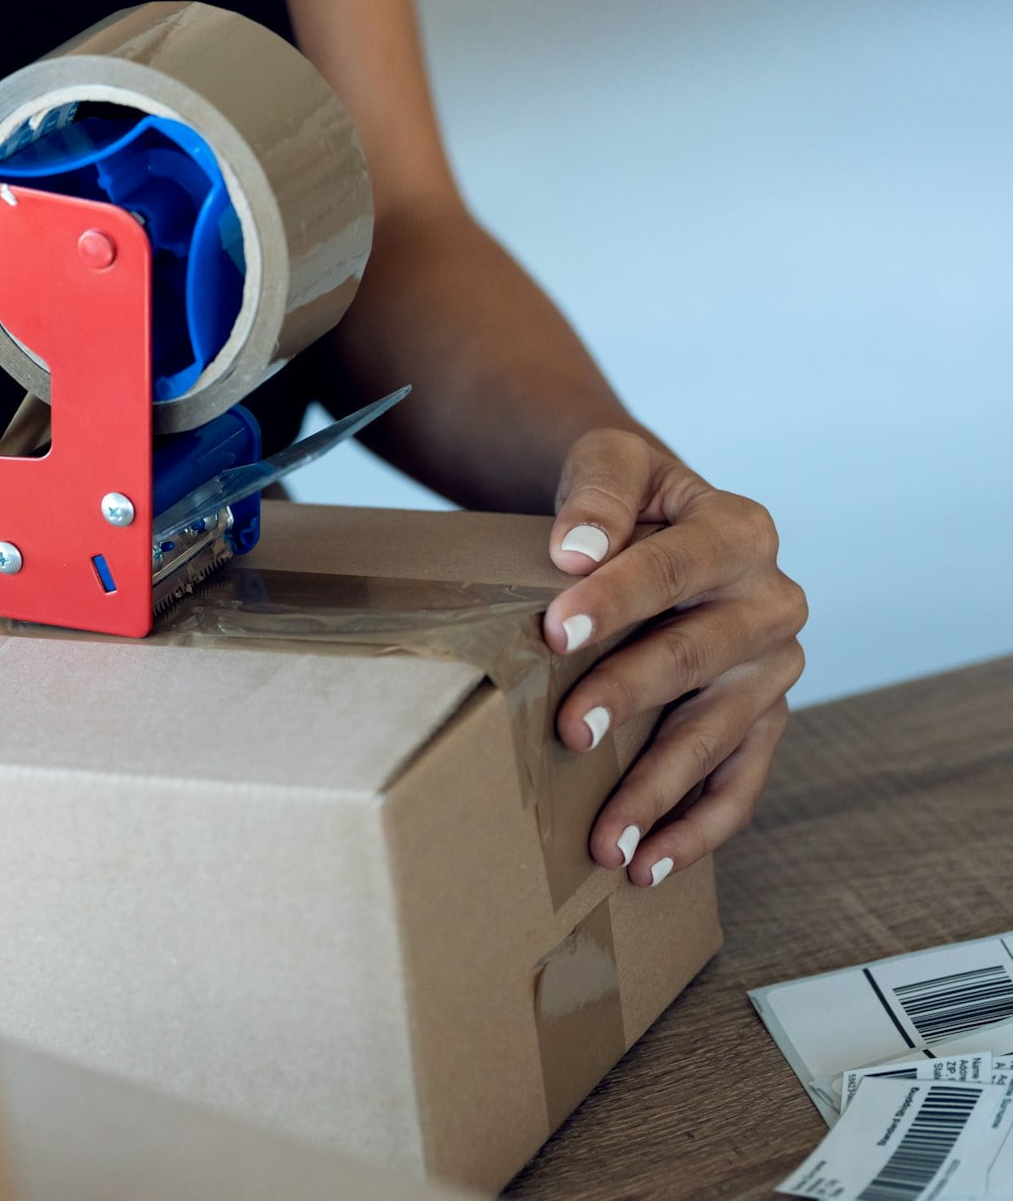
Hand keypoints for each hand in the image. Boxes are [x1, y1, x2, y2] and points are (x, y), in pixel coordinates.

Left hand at [543, 428, 806, 886]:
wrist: (646, 524)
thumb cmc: (622, 499)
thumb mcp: (610, 462)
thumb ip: (599, 490)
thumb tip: (577, 550)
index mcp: (741, 531)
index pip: (676, 566)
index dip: (617, 596)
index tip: (555, 627)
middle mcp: (772, 603)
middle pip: (696, 656)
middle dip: (630, 695)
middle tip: (569, 732)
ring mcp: (771, 671)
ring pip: (717, 737)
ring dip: (658, 790)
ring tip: (604, 840)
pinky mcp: (761, 723)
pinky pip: (739, 787)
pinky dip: (695, 832)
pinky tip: (647, 866)